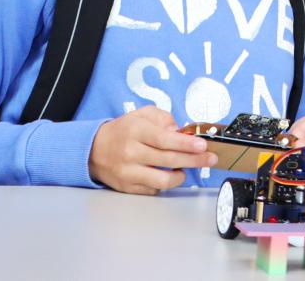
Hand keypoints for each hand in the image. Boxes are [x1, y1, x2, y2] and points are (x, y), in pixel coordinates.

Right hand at [88, 105, 217, 194]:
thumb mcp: (142, 114)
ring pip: (162, 180)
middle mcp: (130, 152)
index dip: (186, 144)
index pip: (165, 139)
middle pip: (168, 160)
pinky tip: (169, 175)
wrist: (93, 150)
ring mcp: (128, 172)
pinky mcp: (127, 187)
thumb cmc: (123, 131)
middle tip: (211, 159)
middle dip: (194, 160)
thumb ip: (164, 118)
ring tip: (186, 169)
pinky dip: (165, 184)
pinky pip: (153, 189)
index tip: (203, 145)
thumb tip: (180, 132)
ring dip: (181, 176)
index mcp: (135, 131)